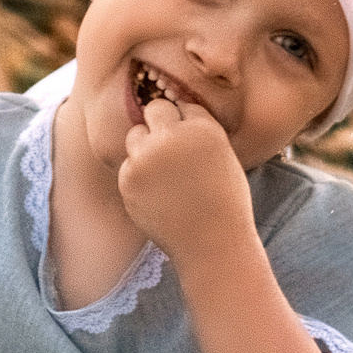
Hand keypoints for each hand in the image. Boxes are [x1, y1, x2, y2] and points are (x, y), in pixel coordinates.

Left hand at [116, 91, 253, 260]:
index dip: (187, 126)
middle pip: (155, 110)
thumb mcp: (224, 157)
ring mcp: (146, 157)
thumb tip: (169, 117)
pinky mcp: (128, 179)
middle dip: (160, 126)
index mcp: (204, 128)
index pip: (185, 107)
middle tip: (172, 154)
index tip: (192, 146)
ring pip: (135, 136)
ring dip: (145, 149)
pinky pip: (128, 166)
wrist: (213, 245)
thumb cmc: (224, 203)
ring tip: (167, 178)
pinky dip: (138, 177)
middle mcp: (173, 137)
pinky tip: (158, 196)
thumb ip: (198, 133)